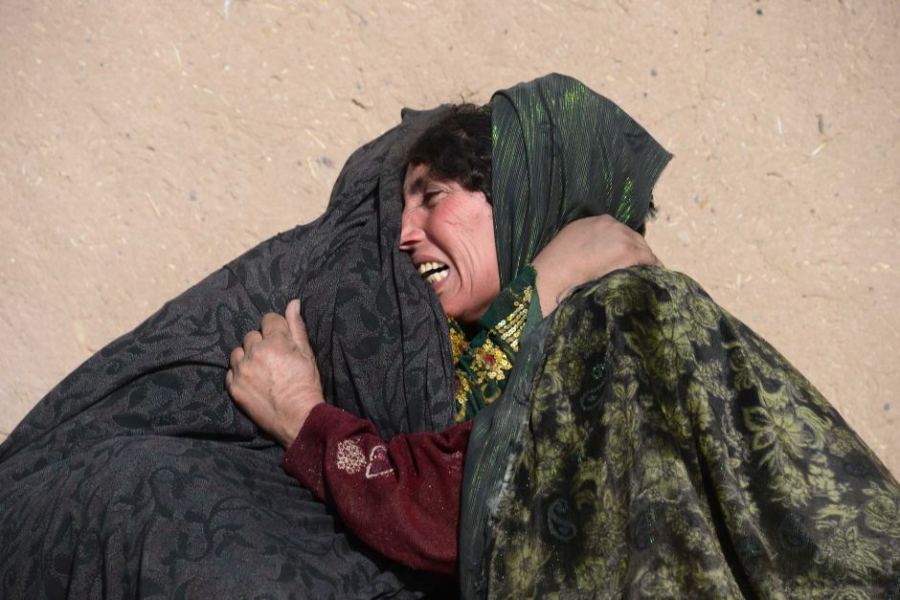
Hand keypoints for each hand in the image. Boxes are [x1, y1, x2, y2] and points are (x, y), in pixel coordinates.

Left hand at [226, 299, 323, 446]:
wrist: (299, 419)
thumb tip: (293, 302)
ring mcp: (242, 371)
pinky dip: (240, 374)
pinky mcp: (234, 388)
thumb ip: (296, 326)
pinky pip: (231, 372)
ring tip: (262, 370)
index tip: (282, 341)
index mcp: (275, 341)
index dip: (276, 329)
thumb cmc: (307, 386)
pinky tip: (253, 382)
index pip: (268, 319)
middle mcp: (255, 352)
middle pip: (252, 335)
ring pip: (238, 352)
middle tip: (273, 359)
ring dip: (248, 357)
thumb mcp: (306, 354)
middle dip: (262, 343)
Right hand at [532, 215, 661, 315]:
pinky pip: (649, 262)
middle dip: (636, 258)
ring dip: (643, 266)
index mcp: (595, 222)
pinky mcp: (628, 251)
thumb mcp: (570, 248)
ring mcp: (621, 236)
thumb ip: (588, 248)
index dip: (624, 252)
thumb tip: (601, 261)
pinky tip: (648, 285)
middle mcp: (611, 224)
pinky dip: (650, 273)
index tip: (625, 265)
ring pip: (643, 251)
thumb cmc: (553, 270)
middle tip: (637, 277)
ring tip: (644, 283)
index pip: (621, 235)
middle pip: (635, 241)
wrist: (549, 277)